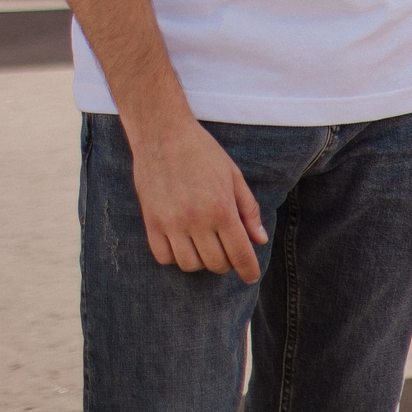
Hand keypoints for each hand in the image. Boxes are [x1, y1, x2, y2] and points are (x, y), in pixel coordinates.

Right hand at [131, 115, 267, 280]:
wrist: (163, 135)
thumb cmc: (203, 152)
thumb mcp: (234, 176)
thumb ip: (248, 210)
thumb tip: (260, 240)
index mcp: (222, 208)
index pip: (240, 253)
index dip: (248, 270)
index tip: (251, 277)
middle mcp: (197, 220)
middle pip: (216, 263)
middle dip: (227, 263)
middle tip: (229, 252)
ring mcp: (171, 224)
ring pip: (190, 265)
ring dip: (201, 262)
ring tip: (206, 246)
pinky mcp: (151, 223)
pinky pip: (164, 257)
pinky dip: (176, 257)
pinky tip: (183, 243)